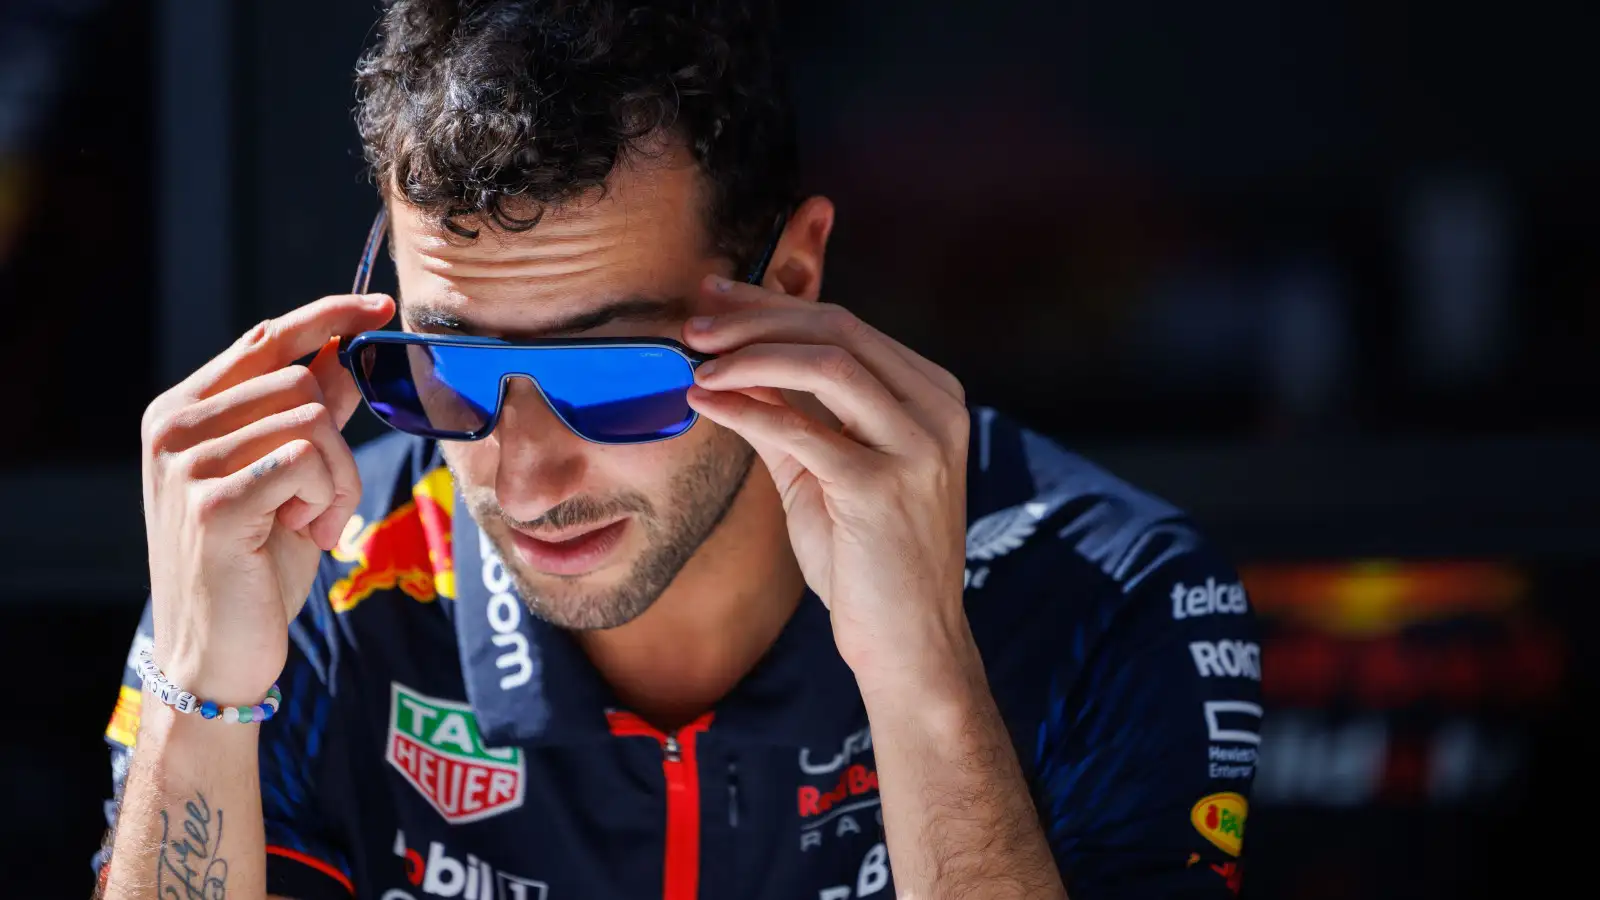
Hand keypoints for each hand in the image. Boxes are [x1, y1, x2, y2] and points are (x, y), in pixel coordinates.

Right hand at [139, 294, 394, 703]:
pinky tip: (305, 536)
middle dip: (340, 448)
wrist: (219, 651)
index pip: (266, 338)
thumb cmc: (257, 564)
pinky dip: (327, 500)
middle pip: (303, 384)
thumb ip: (311, 413)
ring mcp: (187, 462)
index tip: (382, 307)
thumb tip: (350, 352)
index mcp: (184, 411)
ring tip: (310, 524)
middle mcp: (174, 427)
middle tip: (324, 505)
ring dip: (337, 481)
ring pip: (313, 423)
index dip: (329, 315)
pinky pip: (308, 461)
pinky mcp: (213, 500)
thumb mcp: (289, 476)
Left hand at [682, 275, 971, 681]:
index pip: (845, 324)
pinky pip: (802, 428)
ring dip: (749, 354)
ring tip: (696, 364)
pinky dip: (746, 408)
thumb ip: (787, 410)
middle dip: (755, 318)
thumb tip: (729, 358)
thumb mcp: (822, 469)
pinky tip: (704, 403)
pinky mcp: (883, 487)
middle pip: (837, 328)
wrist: (907, 642)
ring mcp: (917, 446)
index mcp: (930, 394)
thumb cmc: (866, 558)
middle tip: (693, 325)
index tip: (714, 299)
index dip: (773, 304)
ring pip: (827, 362)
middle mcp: (936, 409)